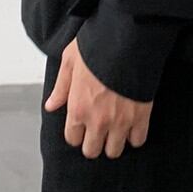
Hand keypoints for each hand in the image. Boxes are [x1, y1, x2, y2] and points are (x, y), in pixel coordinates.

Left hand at [44, 37, 153, 158]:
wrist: (127, 40)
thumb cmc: (96, 47)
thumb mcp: (70, 60)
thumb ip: (61, 87)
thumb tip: (51, 106)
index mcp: (78, 108)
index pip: (73, 139)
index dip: (77, 132)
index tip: (82, 125)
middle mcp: (97, 121)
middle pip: (92, 151)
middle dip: (94, 141)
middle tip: (99, 129)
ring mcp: (120, 121)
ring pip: (114, 151)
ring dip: (114, 141)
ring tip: (116, 128)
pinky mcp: (141, 117)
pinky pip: (138, 140)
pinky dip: (135, 136)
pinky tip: (133, 125)